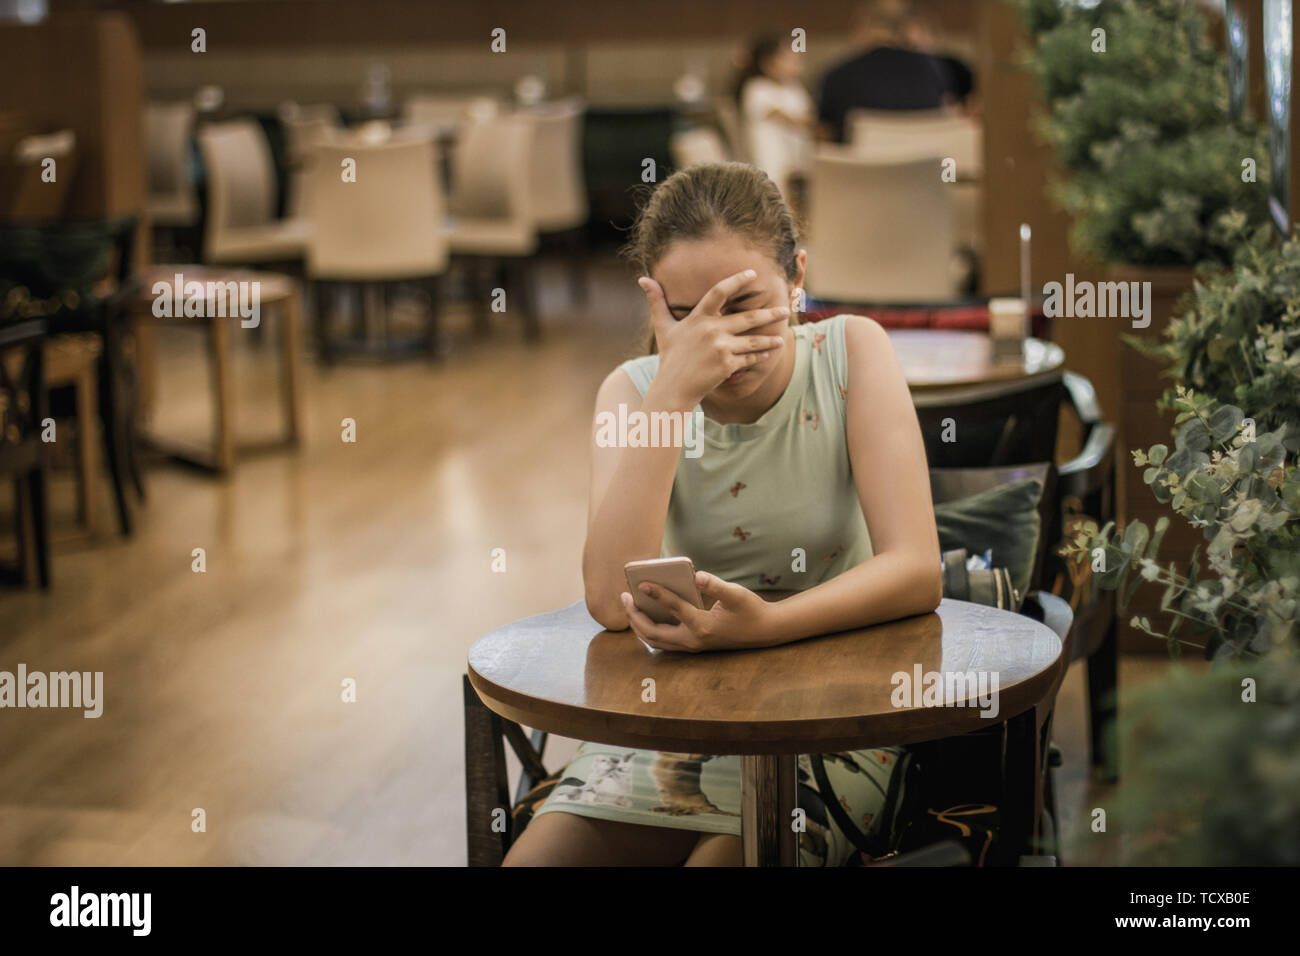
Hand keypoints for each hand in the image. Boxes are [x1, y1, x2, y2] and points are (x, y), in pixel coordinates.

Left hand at [619, 571, 779, 651]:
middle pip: (653, 633)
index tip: (641, 582)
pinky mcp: (693, 645)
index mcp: (703, 626)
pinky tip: (645, 616)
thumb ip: (716, 585)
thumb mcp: (736, 594)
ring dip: (639, 626)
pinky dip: (650, 631)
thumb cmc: (751, 610)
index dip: (656, 594)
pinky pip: (663, 642)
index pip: (673, 608)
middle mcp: (693, 640)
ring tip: (629, 606)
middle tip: (623, 596)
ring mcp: (692, 646)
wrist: (765, 631)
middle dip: (634, 615)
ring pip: (655, 641)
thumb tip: (696, 575)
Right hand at [639, 270, 787, 409]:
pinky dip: (759, 356)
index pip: (719, 292)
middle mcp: (711, 330)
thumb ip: (656, 302)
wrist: (673, 388)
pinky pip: (748, 359)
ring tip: (782, 336)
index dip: (737, 281)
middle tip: (786, 309)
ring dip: (769, 339)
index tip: (752, 274)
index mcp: (698, 317)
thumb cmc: (670, 356)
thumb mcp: (662, 327)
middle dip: (769, 313)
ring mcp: (721, 348)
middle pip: (748, 317)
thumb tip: (643, 280)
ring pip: (753, 340)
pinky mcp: (727, 365)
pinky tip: (769, 353)